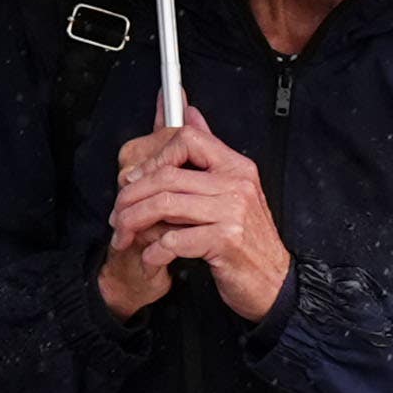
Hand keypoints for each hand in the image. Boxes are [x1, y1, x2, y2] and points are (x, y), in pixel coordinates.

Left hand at [98, 119, 290, 323]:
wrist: (273, 281)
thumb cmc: (249, 240)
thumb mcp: (234, 191)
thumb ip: (208, 153)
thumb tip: (189, 111)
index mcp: (237, 167)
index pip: (188, 139)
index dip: (154, 157)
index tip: (135, 177)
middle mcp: (236, 185)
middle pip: (167, 175)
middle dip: (132, 195)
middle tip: (118, 213)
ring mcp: (232, 212)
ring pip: (164, 205)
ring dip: (135, 221)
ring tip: (125, 234)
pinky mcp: (225, 241)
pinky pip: (174, 239)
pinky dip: (154, 250)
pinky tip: (151, 256)